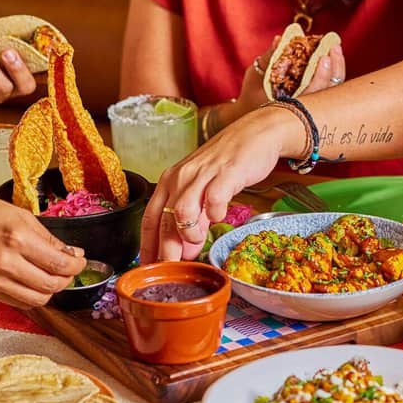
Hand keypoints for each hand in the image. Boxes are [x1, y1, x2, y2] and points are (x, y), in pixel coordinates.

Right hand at [0, 195, 85, 306]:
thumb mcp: (20, 215)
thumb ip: (48, 238)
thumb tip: (71, 253)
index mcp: (17, 239)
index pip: (58, 264)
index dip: (76, 265)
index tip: (80, 260)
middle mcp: (6, 263)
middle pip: (51, 285)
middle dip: (67, 278)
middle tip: (70, 268)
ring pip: (38, 299)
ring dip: (52, 289)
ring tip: (53, 275)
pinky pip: (21, 303)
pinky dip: (34, 296)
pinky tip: (35, 282)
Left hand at [139, 105, 302, 261]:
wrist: (256, 133)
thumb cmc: (227, 162)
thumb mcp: (203, 189)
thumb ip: (194, 219)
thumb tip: (186, 251)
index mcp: (170, 181)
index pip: (150, 218)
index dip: (147, 247)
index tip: (150, 269)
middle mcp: (181, 177)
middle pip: (165, 219)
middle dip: (167, 250)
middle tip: (175, 268)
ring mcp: (202, 174)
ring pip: (182, 210)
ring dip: (189, 233)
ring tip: (199, 239)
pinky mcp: (226, 173)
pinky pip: (214, 200)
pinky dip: (215, 214)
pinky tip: (220, 215)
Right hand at [218, 39, 345, 133]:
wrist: (252, 116)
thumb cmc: (251, 95)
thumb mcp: (255, 75)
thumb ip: (268, 58)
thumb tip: (280, 39)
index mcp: (289, 107)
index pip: (312, 94)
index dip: (321, 76)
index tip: (325, 57)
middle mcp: (304, 111)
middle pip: (329, 92)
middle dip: (335, 67)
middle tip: (334, 45)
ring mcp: (312, 108)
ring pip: (332, 91)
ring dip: (336, 68)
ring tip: (335, 48)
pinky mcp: (316, 103)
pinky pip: (329, 88)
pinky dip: (332, 73)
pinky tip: (331, 57)